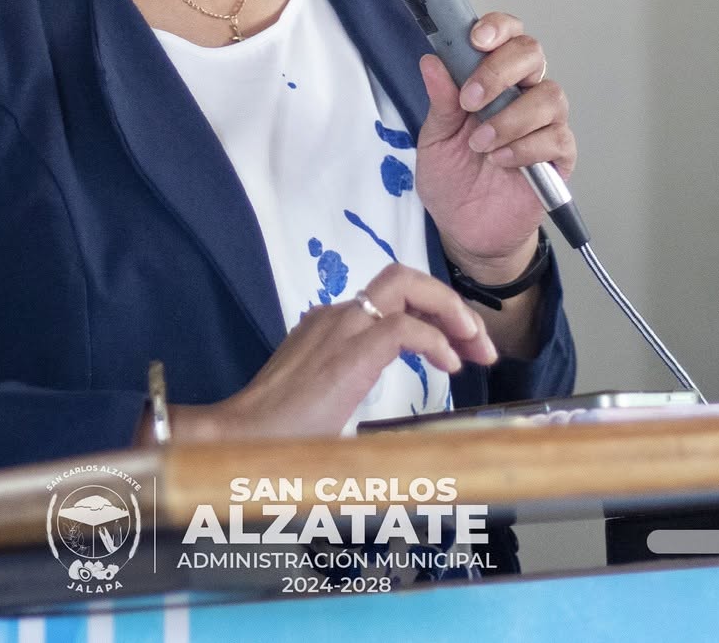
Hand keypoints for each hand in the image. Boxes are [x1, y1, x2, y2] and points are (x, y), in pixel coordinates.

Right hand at [156, 263, 498, 442]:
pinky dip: (435, 340)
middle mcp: (337, 314)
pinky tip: (448, 366)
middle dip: (450, 303)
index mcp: (331, 324)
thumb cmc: (277, 435)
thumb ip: (354, 399)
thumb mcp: (328, 405)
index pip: (393, 297)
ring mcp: (341, 326)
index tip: (460, 350)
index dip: (435, 315)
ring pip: (409, 287)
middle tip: (478, 343)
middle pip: (405, 278)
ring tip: (476, 347)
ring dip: (451, 310)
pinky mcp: (350, 350)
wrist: (240, 440)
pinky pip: (405, 326)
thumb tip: (390, 431)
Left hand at [414, 12, 574, 271]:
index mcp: (493, 79)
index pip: (508, 35)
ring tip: (480, 144)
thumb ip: (440, 100)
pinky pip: (556, 138)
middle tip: (470, 101)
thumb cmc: (452, 176)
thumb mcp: (435, 138)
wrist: (466, 228)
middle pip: (532, 54)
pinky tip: (501, 161)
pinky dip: (525, 147)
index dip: (498, 28)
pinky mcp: (559, 156)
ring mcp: (545, 123)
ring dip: (510, 118)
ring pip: (549, 96)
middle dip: (499, 71)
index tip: (476, 40)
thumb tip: (432, 60)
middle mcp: (523, 93)